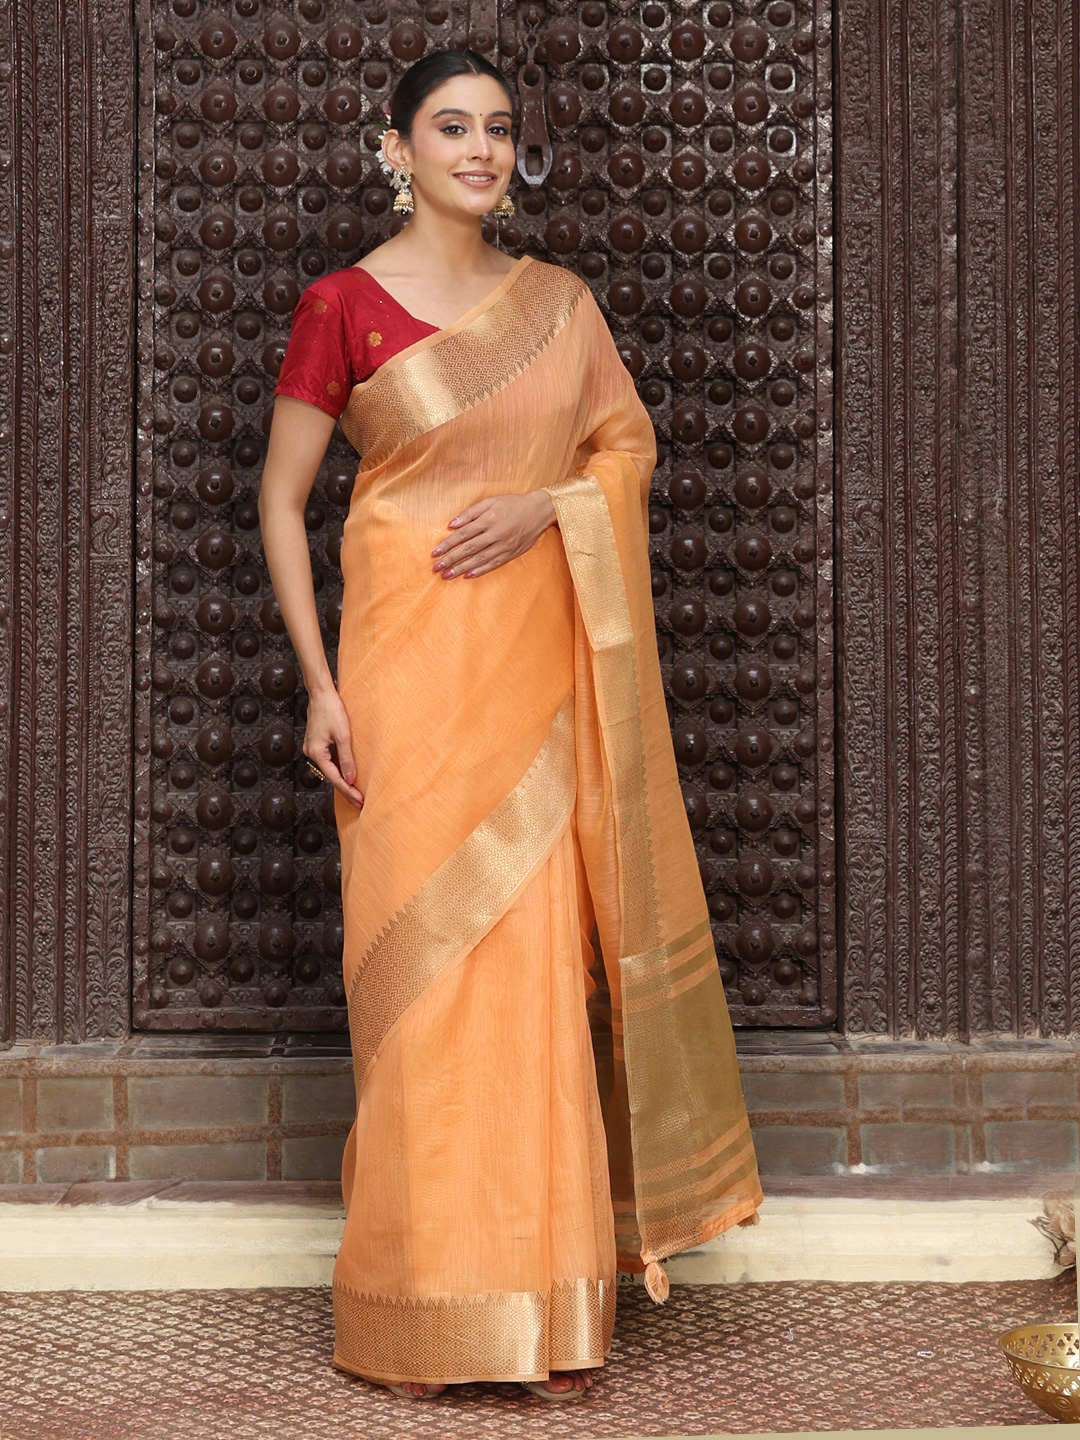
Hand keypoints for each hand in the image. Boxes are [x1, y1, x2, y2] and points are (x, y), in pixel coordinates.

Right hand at [303, 686, 364, 809]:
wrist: (321, 693)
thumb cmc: (331, 710)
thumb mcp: (343, 735)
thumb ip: (347, 759)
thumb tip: (351, 779)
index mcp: (316, 752)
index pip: (334, 778)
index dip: (348, 790)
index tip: (359, 800)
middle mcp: (311, 753)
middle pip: (330, 777)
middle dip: (345, 790)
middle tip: (359, 803)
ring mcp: (312, 748)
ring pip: (329, 770)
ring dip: (342, 781)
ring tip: (355, 793)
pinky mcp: (316, 743)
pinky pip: (328, 761)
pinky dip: (338, 770)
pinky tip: (346, 776)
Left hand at [431, 491, 556, 578]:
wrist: (539, 511)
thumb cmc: (512, 504)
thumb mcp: (491, 501)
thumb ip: (470, 512)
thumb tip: (451, 524)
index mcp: (489, 519)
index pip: (463, 534)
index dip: (447, 544)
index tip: (434, 552)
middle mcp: (495, 534)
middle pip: (468, 549)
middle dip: (451, 559)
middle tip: (436, 568)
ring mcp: (504, 546)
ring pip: (479, 559)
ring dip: (461, 568)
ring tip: (447, 575)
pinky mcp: (511, 554)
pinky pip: (493, 564)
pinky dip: (479, 571)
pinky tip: (467, 576)